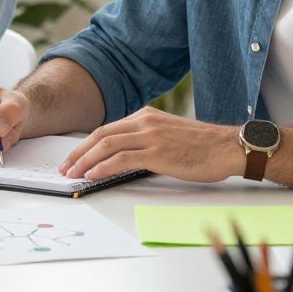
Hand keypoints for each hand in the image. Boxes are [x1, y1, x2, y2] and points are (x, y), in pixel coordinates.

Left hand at [59, 108, 240, 182]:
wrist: (227, 147)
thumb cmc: (203, 147)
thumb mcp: (170, 135)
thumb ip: (147, 141)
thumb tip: (125, 158)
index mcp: (147, 116)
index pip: (108, 128)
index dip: (87, 144)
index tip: (75, 157)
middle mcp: (146, 122)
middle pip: (101, 135)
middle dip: (79, 152)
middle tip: (65, 166)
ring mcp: (151, 136)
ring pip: (107, 145)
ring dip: (85, 161)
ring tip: (73, 174)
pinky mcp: (157, 153)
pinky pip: (122, 158)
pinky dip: (103, 166)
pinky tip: (92, 175)